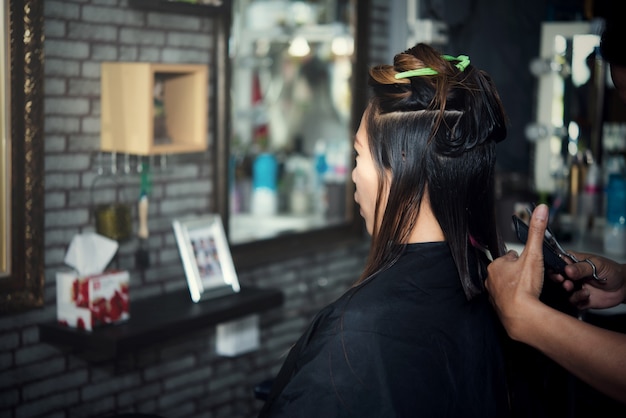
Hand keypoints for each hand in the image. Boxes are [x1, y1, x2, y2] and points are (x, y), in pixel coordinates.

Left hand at [485, 204, 548, 339]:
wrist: (522, 315)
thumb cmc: (525, 286)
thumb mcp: (534, 255)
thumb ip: (537, 232)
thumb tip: (541, 209)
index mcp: (495, 265)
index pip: (510, 256)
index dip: (522, 258)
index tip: (530, 263)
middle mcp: (490, 279)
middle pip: (508, 271)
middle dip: (519, 272)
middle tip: (532, 278)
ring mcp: (492, 295)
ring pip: (507, 285)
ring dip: (517, 286)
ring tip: (529, 290)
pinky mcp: (498, 309)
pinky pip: (507, 300)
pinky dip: (515, 300)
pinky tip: (525, 301)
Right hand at [551, 252, 625, 309]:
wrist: (624, 287)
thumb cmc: (612, 271)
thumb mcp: (597, 265)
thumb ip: (582, 268)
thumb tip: (567, 270)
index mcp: (573, 262)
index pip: (557, 261)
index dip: (554, 267)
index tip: (558, 272)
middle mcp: (571, 275)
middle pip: (556, 276)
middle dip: (557, 279)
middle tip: (562, 280)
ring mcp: (575, 287)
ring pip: (562, 290)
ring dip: (567, 289)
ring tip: (572, 287)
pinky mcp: (579, 299)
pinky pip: (572, 301)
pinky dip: (577, 299)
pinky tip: (586, 294)